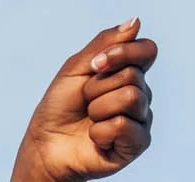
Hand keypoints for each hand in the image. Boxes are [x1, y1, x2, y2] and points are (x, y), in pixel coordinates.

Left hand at [24, 21, 157, 181]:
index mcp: (128, 72)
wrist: (46, 145)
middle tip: (85, 102)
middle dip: (98, 87)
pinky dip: (100, 132)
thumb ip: (106, 43)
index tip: (95, 65)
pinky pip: (123, 125)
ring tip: (90, 120)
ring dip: (98, 108)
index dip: (123, 53)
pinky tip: (96, 139)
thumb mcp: (77, 67)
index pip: (147, 50)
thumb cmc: (60, 106)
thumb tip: (136, 22)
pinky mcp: (138, 144)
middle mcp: (140, 94)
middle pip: (133, 75)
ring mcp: (141, 120)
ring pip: (130, 97)